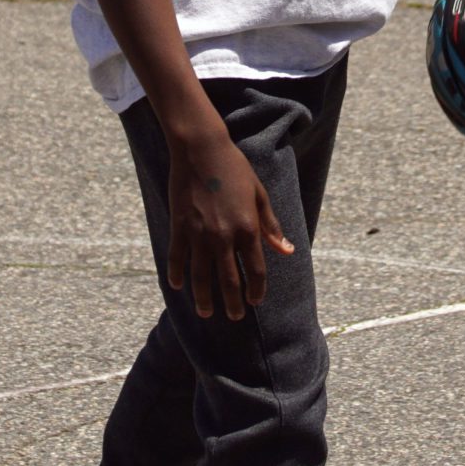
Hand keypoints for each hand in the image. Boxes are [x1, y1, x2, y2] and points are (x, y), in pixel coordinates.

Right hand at [163, 133, 293, 320]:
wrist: (201, 149)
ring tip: (205, 312)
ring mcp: (199, 234)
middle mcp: (224, 236)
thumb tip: (287, 250)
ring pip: (201, 276)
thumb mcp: (259, 195)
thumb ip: (271, 226)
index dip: (256, 290)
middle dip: (232, 302)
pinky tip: (178, 285)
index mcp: (247, 228)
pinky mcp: (179, 227)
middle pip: (229, 280)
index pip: (255, 270)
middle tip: (234, 317)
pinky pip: (177, 257)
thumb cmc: (235, 169)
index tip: (255, 302)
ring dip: (204, 298)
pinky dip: (177, 273)